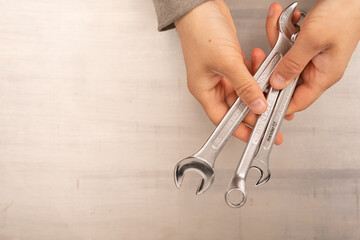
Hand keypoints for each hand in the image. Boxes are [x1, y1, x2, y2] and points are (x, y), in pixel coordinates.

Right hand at [175, 0, 283, 143]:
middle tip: (272, 115)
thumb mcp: (226, 62)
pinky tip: (262, 66)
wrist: (201, 6)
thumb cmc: (201, 31)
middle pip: (236, 106)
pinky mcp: (230, 62)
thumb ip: (244, 85)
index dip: (240, 129)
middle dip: (255, 109)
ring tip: (271, 88)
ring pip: (244, 90)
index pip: (223, 118)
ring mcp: (222, 73)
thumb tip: (257, 104)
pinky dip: (256, 72)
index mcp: (203, 90)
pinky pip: (246, 74)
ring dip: (258, 88)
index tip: (256, 136)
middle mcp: (212, 85)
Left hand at [268, 1, 359, 119]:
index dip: (278, 103)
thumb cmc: (343, 13)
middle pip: (285, 77)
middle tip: (261, 54)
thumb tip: (277, 83)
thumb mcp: (312, 40)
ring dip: (277, 38)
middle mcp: (317, 68)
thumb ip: (293, 64)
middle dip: (271, 62)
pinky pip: (288, 43)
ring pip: (283, 57)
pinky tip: (288, 18)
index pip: (298, 101)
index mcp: (324, 75)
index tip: (261, 99)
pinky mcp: (306, 43)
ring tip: (280, 22)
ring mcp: (311, 56)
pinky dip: (284, 30)